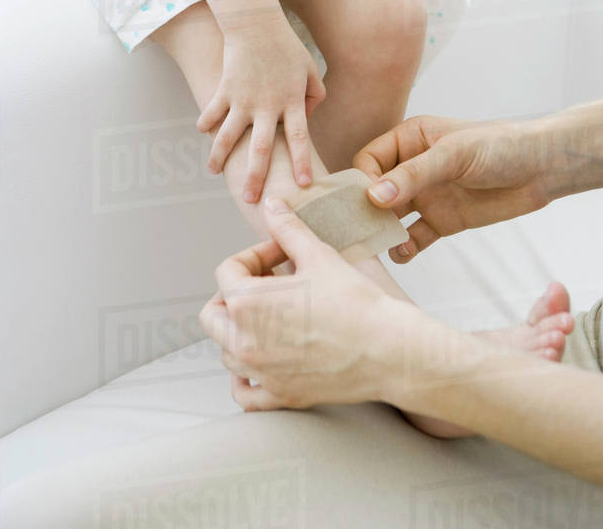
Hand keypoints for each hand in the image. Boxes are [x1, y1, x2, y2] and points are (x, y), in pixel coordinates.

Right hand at [196, 19, 325, 200]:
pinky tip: (203, 134)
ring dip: (219, 157)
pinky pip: (212, 111)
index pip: (299, 139)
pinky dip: (205, 123)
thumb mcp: (309, 69)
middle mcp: (266, 105)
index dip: (301, 162)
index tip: (304, 186)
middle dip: (256, 176)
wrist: (256, 22)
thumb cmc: (286, 46)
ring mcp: (242, 99)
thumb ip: (315, 96)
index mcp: (291, 102)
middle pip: (261, 148)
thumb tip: (307, 118)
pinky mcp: (224, 89)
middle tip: (252, 200)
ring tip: (214, 172)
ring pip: (228, 136)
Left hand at [199, 196, 399, 409]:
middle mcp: (245, 342)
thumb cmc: (354, 302)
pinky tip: (261, 362)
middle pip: (214, 313)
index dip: (254, 255)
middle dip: (235, 292)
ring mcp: (261, 373)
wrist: (388, 348)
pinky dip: (245, 379)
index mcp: (248, 304)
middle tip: (266, 283)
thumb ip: (287, 229)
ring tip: (271, 316)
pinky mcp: (281, 396)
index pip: (227, 271)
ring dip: (239, 330)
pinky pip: (245, 393)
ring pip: (226, 351)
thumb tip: (272, 205)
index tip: (280, 254)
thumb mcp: (318, 254)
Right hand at [353, 114, 552, 262]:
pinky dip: (405, 247)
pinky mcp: (442, 221)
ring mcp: (426, 196)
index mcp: (409, 140)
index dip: (362, 181)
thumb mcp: (454, 154)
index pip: (368, 160)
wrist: (542, 168)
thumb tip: (374, 196)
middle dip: (365, 211)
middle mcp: (412, 168)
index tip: (365, 202)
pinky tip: (404, 252)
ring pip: (390, 217)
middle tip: (362, 231)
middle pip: (374, 191)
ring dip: (382, 231)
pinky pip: (414, 237)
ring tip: (380, 245)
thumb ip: (415, 175)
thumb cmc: (500, 146)